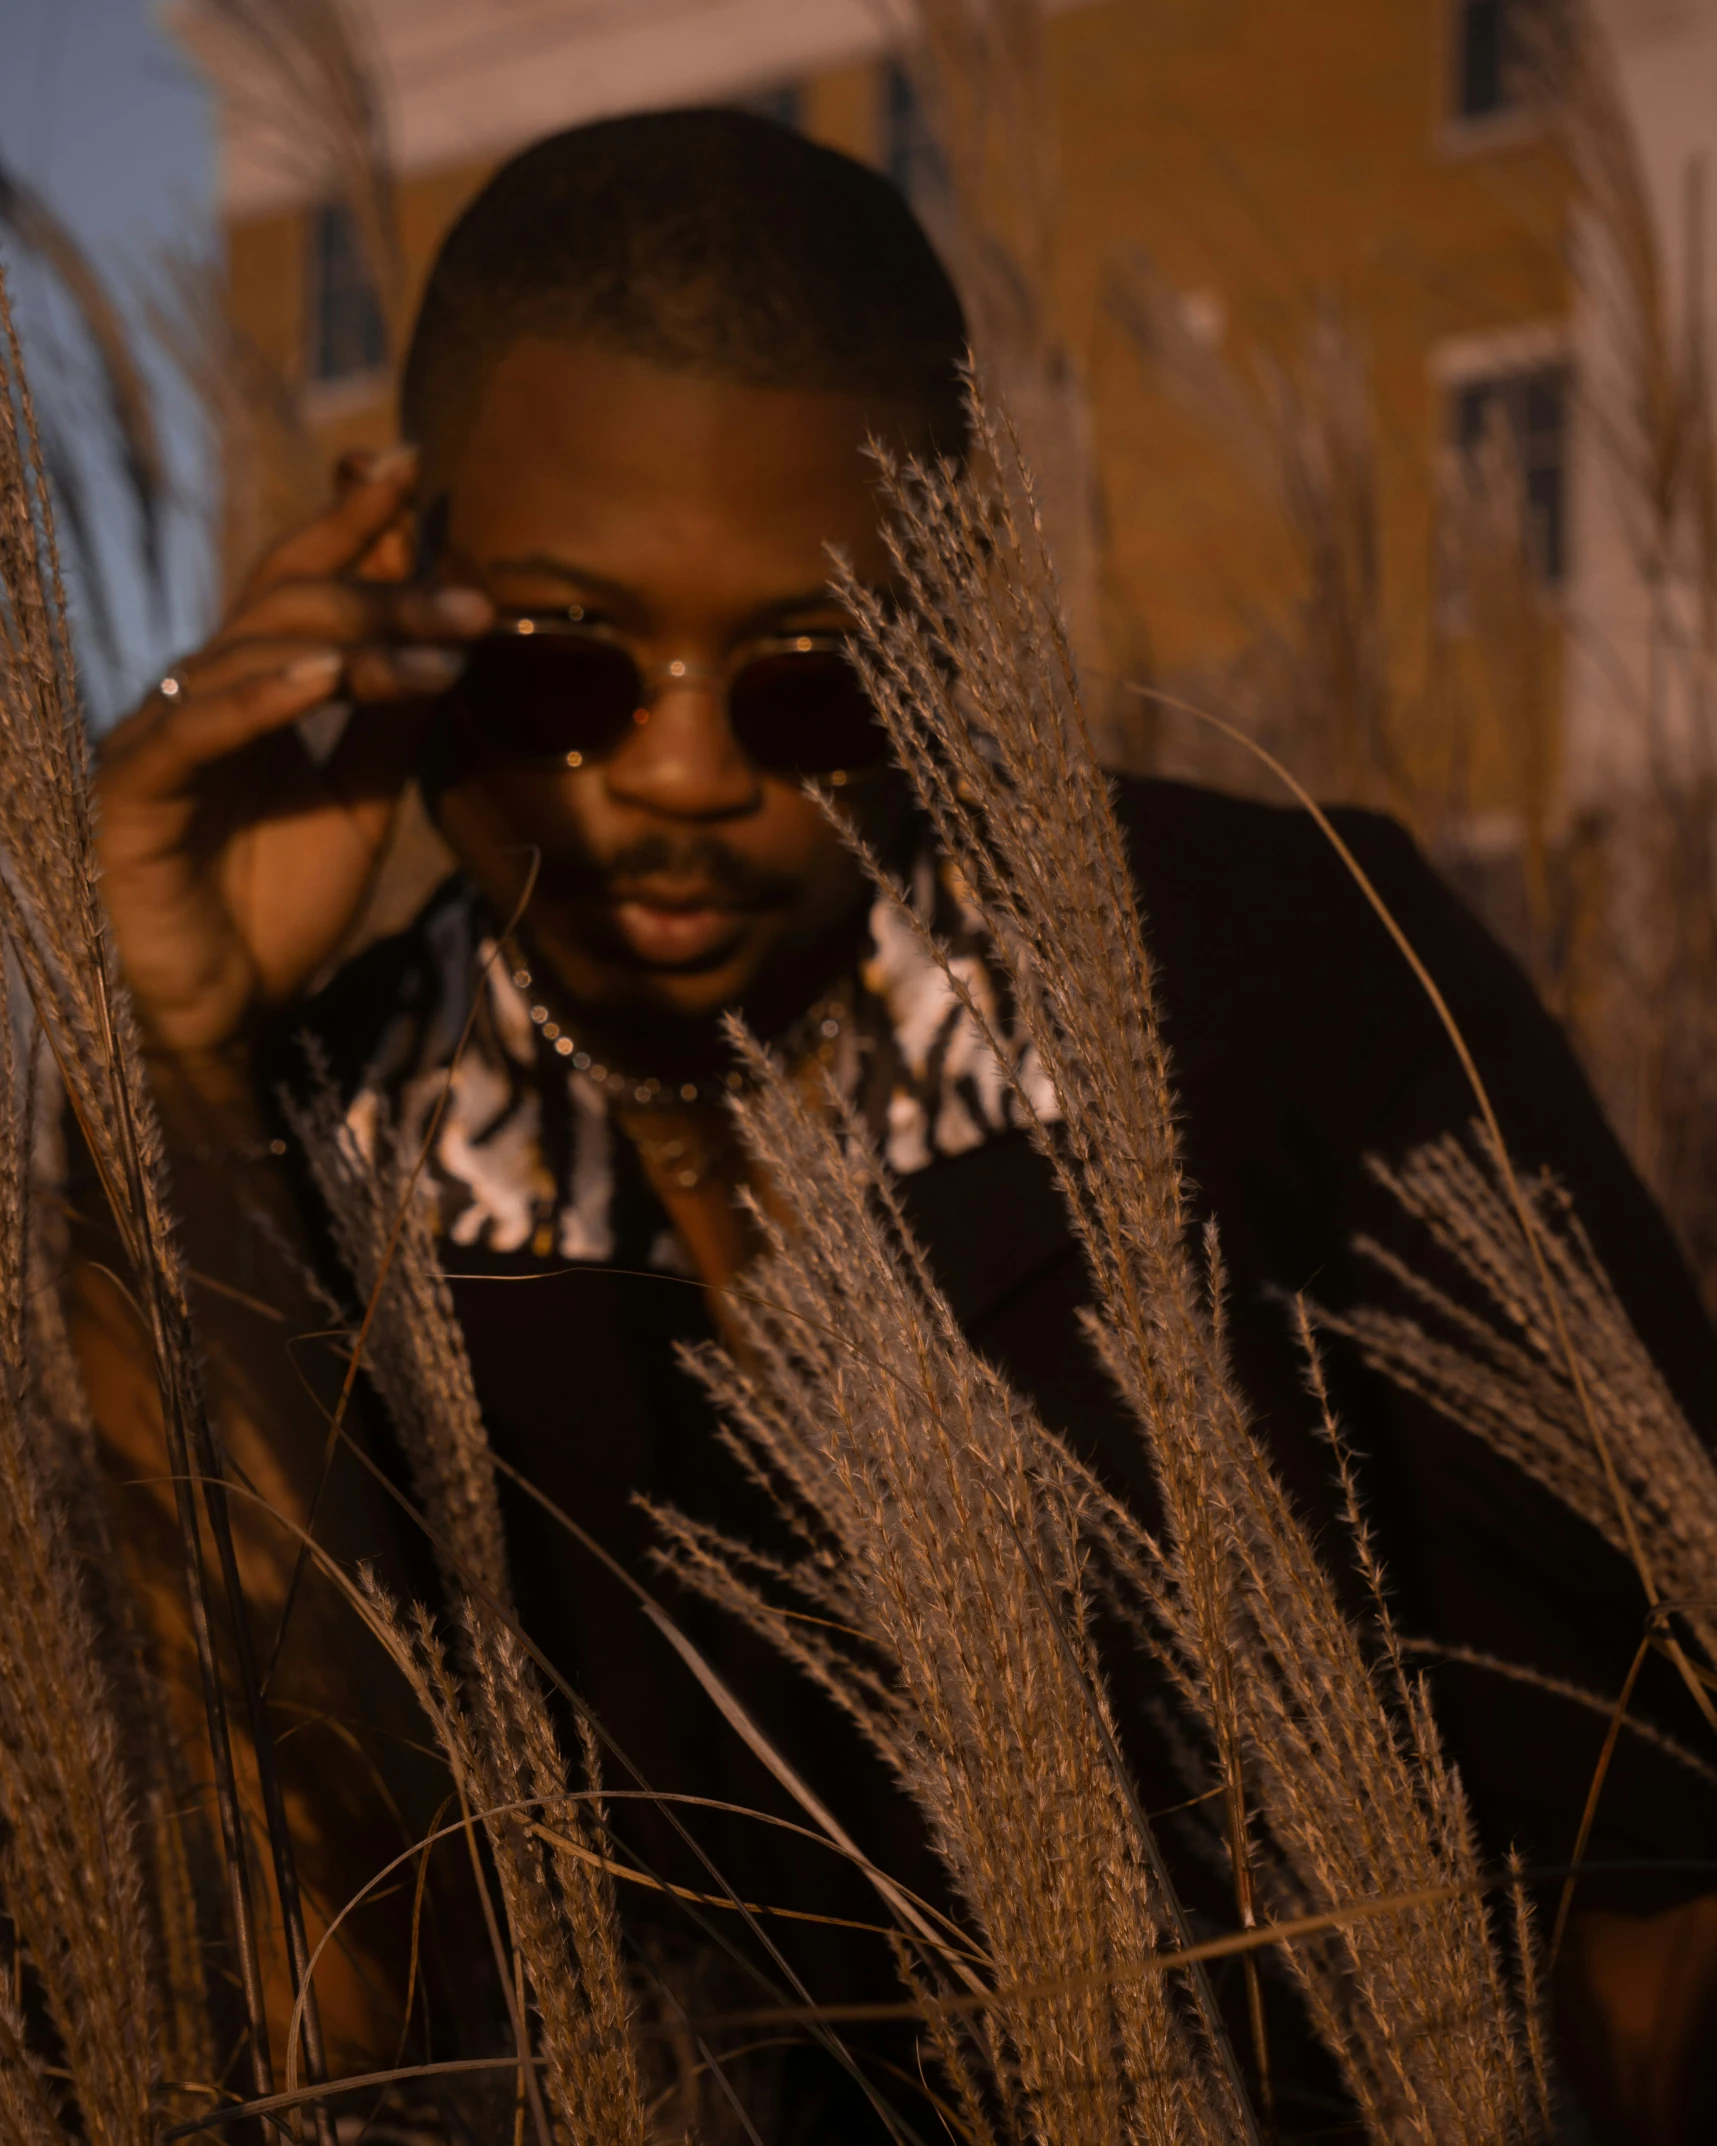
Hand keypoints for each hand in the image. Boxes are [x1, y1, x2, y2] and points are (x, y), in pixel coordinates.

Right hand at [96, 446, 491, 1059]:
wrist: (224, 1014)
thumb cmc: (277, 908)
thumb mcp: (360, 805)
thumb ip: (392, 725)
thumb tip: (446, 640)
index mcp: (253, 693)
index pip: (300, 582)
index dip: (350, 520)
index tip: (411, 463)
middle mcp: (201, 697)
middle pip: (291, 607)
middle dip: (388, 594)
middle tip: (478, 603)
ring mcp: (162, 739)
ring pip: (255, 656)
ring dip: (354, 646)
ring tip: (440, 650)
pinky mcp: (132, 794)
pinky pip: (195, 731)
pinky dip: (262, 699)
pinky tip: (325, 678)